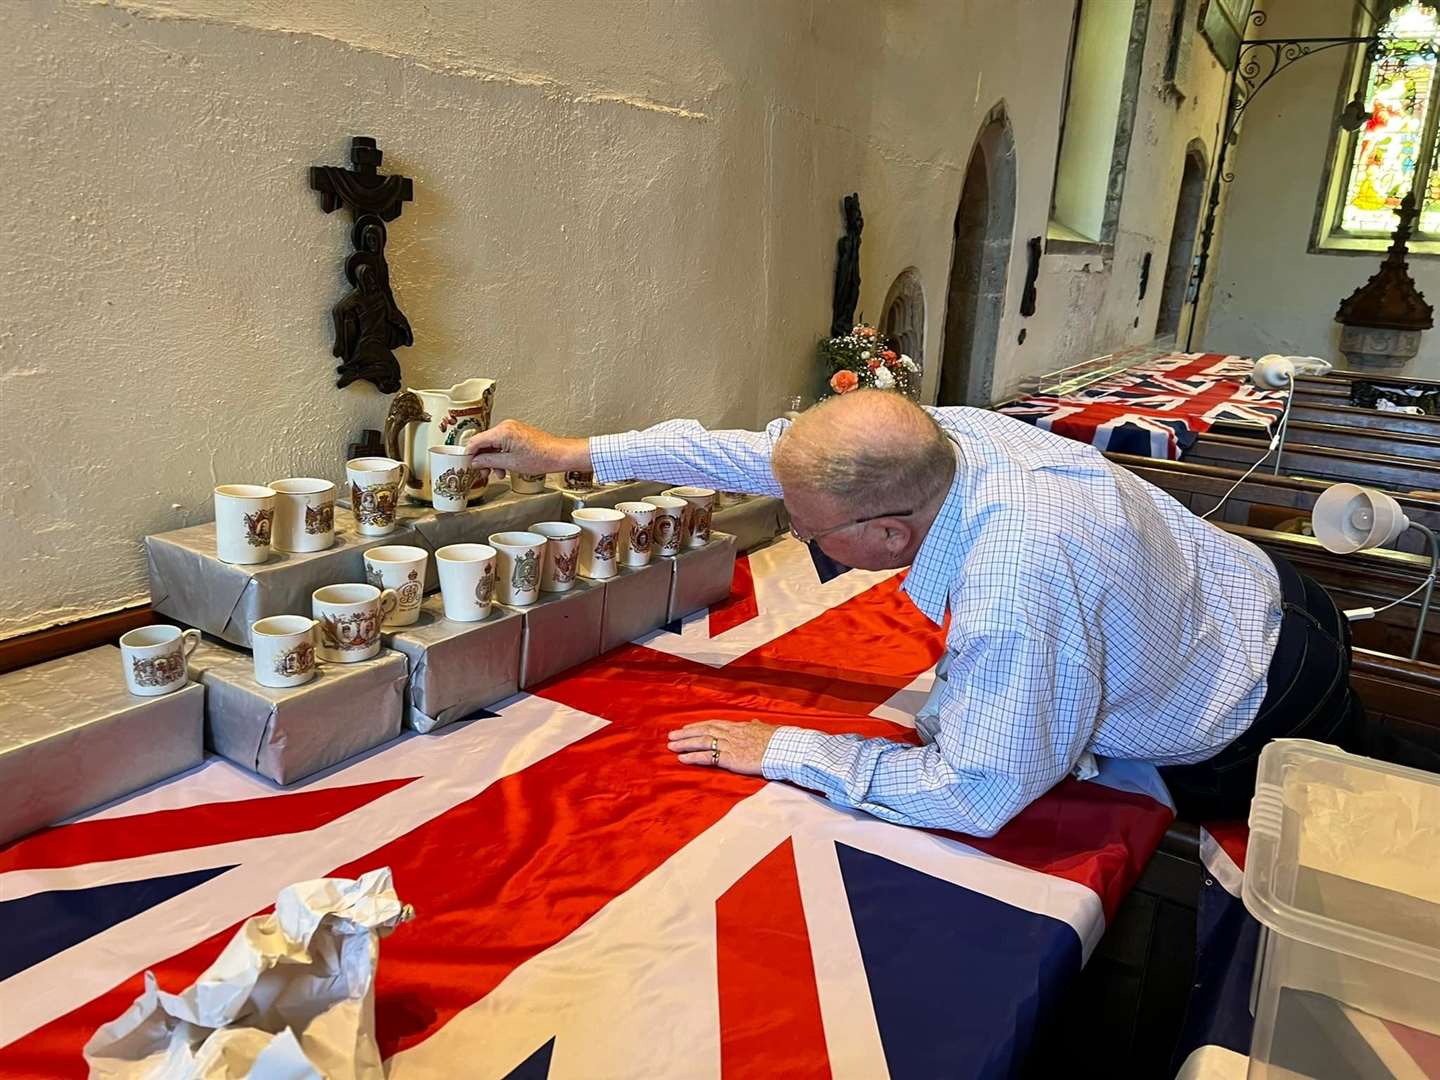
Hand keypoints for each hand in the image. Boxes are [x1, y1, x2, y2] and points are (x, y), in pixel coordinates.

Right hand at [463, 419, 589, 478]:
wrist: (559, 455)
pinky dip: (501, 455)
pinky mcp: (518, 433)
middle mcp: (505, 426)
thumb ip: (489, 461)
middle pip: (483, 442)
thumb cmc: (541, 457)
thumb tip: (475, 462)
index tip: (467, 465)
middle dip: (482, 459)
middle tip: (484, 473)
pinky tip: (505, 467)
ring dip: (492, 459)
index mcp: (502, 431)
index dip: (469, 455)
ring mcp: (512, 429)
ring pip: (493, 444)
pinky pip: (502, 443)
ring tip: (498, 473)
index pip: (475, 441)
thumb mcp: (510, 463)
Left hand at [667, 720, 779, 776]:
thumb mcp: (766, 729)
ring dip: (685, 743)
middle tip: (672, 735)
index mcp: (739, 726)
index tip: (687, 727)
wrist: (782, 749)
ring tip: (671, 745)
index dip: (698, 725)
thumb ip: (757, 726)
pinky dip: (692, 757)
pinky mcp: (729, 758)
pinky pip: (706, 757)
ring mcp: (729, 745)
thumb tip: (755, 722)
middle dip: (686, 733)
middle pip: (703, 730)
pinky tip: (681, 758)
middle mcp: (731, 734)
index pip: (714, 723)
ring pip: (701, 741)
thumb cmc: (777, 740)